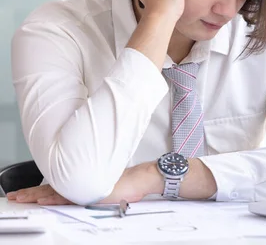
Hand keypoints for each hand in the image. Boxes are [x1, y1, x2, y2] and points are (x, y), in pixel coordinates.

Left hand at [7, 162, 161, 205]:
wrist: (138, 180)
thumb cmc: (126, 184)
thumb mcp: (103, 188)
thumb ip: (88, 190)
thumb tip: (79, 194)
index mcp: (80, 183)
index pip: (53, 187)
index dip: (36, 190)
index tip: (23, 193)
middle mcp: (79, 184)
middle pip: (49, 188)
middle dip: (29, 193)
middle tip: (14, 196)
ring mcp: (83, 187)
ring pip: (53, 191)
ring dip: (35, 195)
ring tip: (20, 198)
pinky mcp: (87, 192)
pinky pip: (65, 196)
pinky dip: (52, 197)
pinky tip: (42, 199)